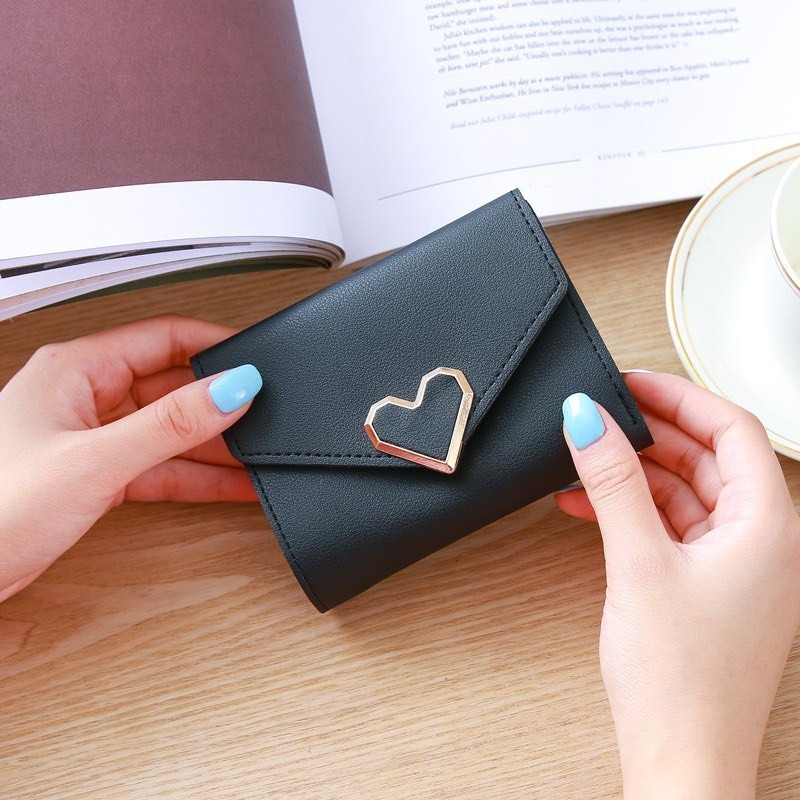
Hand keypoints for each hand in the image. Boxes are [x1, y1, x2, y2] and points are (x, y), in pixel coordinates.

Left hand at [0, 314, 261, 601]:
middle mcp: (87, 397)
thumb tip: (231, 389)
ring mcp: (93, 438)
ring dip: (213, 447)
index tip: (258, 362)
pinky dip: (195, 477)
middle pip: (172, 387)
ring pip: (170, 431)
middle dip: (220, 405)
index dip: (215, 347)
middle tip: (265, 418)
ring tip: (257, 458)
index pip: (164, 338)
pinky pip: (160, 466)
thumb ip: (170, 425)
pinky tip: (230, 484)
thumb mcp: (95, 460)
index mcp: (77, 369)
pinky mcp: (96, 475)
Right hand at [556, 372, 799, 798]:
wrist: (681, 760)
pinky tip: (589, 505)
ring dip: (637, 473)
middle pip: (710, 457)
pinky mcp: (710, 586)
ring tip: (586, 459)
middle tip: (601, 415)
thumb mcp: (638, 561)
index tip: (629, 382)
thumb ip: (613, 481)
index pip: (733, 429)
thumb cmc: (679, 679)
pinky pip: (674, 527)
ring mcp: (738, 566)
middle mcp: (764, 541)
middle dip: (653, 432)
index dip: (679, 396)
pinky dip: (635, 509)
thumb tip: (587, 418)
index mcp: (769, 526)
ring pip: (689, 492)